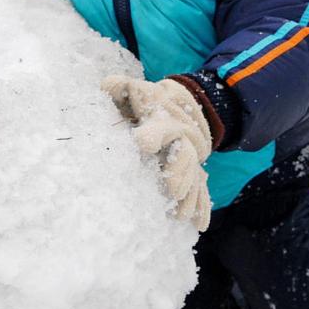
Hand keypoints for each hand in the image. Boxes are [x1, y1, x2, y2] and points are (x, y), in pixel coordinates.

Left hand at [102, 75, 211, 230]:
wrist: (183, 103)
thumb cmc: (147, 100)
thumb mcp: (133, 90)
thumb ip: (120, 88)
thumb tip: (107, 85)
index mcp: (162, 119)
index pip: (160, 125)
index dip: (153, 133)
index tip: (143, 143)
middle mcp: (179, 138)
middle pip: (183, 155)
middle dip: (180, 172)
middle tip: (174, 190)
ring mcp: (188, 155)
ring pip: (192, 176)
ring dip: (189, 196)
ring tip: (182, 215)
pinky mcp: (193, 170)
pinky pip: (200, 188)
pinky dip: (201, 205)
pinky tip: (198, 224)